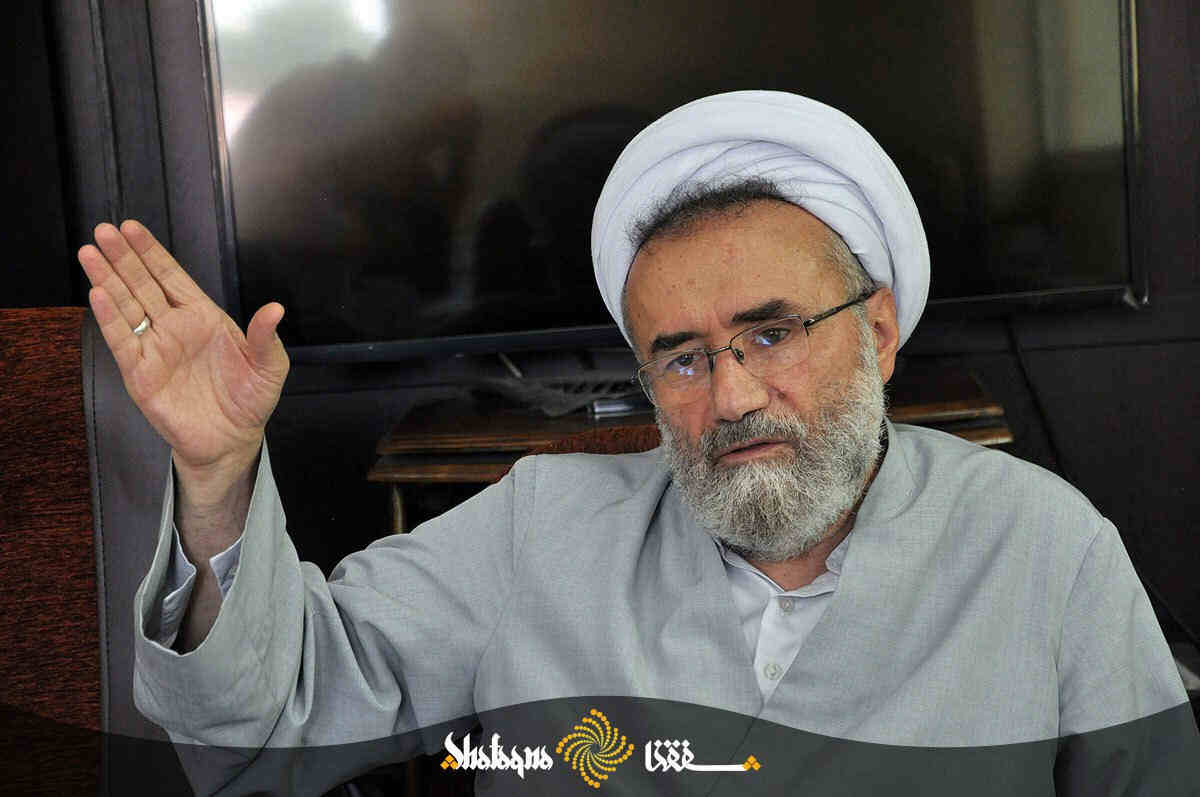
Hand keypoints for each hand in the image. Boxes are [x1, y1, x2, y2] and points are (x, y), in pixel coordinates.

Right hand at [78, 220, 288, 480]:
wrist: (232, 440)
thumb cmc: (250, 399)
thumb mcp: (269, 366)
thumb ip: (265, 336)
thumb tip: (275, 308)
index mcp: (202, 317)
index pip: (172, 277)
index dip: (152, 253)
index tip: (132, 228)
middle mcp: (174, 327)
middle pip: (143, 284)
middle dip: (124, 257)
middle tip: (104, 230)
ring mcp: (155, 348)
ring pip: (127, 306)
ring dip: (108, 280)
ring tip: (90, 252)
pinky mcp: (141, 373)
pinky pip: (122, 341)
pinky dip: (110, 318)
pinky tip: (98, 294)